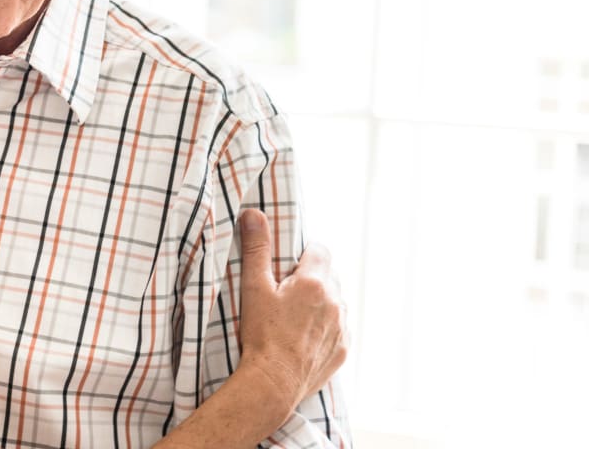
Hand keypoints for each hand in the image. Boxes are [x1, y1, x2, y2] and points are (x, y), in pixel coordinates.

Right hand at [236, 209, 347, 417]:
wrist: (273, 382)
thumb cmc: (261, 334)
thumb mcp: (254, 287)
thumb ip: (257, 248)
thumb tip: (254, 213)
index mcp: (314, 282)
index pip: (321, 250)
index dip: (306, 252)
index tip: (290, 263)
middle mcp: (335, 302)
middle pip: (330, 275)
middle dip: (312, 277)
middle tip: (287, 290)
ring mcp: (342, 327)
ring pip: (336, 302)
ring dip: (321, 302)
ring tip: (294, 315)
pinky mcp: (343, 349)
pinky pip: (339, 328)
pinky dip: (325, 326)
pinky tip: (303, 335)